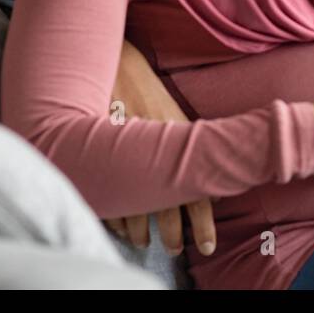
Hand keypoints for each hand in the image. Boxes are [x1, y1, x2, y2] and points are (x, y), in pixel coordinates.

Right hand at [104, 39, 216, 256]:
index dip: (202, 224)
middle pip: (167, 207)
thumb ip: (193, 149)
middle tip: (176, 249)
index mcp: (179, 143)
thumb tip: (213, 185)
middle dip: (172, 233)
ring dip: (141, 230)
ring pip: (135, 208)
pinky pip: (108, 197)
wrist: (115, 63)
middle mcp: (156, 152)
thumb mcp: (175, 118)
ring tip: (145, 242)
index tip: (206, 247)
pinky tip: (122, 227)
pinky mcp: (100, 155)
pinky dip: (116, 217)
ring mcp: (126, 156)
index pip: (196, 193)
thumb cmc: (150, 92)